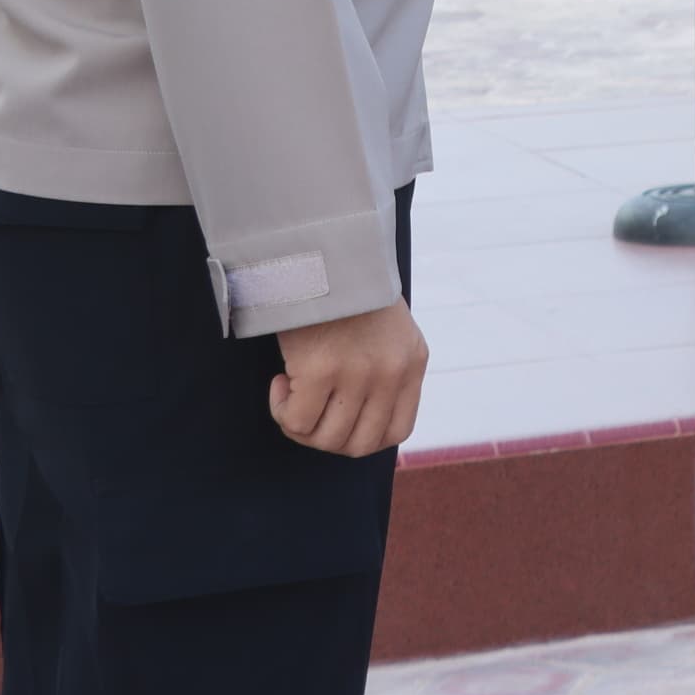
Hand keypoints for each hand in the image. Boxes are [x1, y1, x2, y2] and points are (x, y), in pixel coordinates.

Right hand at [270, 300, 426, 456]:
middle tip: (308, 410)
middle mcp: (392, 372)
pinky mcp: (322, 370)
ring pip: (326, 439)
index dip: (362, 436)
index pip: (397, 431)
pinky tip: (281, 381)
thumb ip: (385, 370)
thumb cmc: (347, 290)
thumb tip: (358, 417)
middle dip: (327, 438)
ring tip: (293, 390)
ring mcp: (359, 374)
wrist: (324, 250)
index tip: (339, 416)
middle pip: (360, 444)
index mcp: (413, 362)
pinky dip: (282, 410)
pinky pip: (297, 421)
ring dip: (301, 425)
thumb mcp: (389, 330)